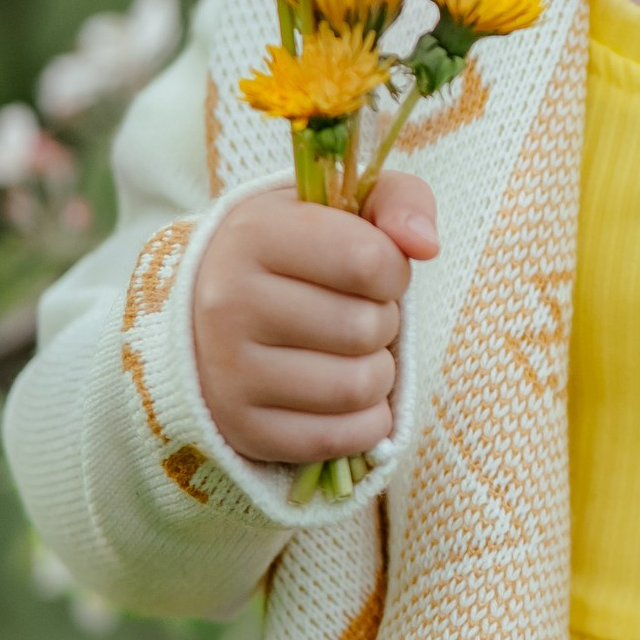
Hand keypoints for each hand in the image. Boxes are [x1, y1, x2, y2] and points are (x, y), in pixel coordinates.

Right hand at [191, 174, 438, 469]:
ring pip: (357, 387)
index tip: (373, 272)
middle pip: (365, 328)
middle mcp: (229, 303)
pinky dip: (365, 421)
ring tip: (352, 353)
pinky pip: (340, 439)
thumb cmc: (296, 252)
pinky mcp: (241, 429)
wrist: (212, 311)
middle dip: (383, 322)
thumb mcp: (342, 204)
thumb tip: (426, 244)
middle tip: (358, 315)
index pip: (369, 261)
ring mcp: (228, 372)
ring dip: (378, 373)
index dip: (392, 270)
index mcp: (254, 234)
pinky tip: (347, 396)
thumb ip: (399, 200)